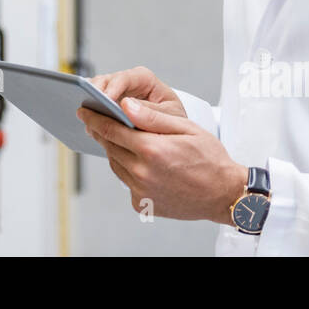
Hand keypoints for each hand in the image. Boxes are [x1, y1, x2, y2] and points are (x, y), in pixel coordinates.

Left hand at [77, 97, 247, 224]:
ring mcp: (140, 190)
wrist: (224, 194)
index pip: (111, 129)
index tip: (84, 111)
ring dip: (115, 150)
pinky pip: (126, 181)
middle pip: (110, 146)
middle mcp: (142, 172)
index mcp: (151, 150)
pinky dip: (128, 170)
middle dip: (102, 132)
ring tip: (121, 139)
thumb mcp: (185, 128)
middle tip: (96, 121)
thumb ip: (152, 117)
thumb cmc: (210, 159)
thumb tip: (125, 105)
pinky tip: (140, 162)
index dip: (95, 118)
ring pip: (115, 164)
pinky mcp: (142, 204)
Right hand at [88, 65, 187, 118]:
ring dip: (90, 104)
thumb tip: (127, 106)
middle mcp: (126, 82)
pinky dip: (90, 114)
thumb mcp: (169, 116)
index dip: (113, 87)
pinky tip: (88, 125)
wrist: (173, 132)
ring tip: (86, 119)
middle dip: (95, 94)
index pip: (125, 78)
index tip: (106, 99)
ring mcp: (114, 93)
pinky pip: (94, 106)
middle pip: (105, 82)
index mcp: (144, 79)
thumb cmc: (174, 120)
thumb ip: (150, 111)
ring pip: (95, 92)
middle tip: (89, 108)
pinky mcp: (107, 106)